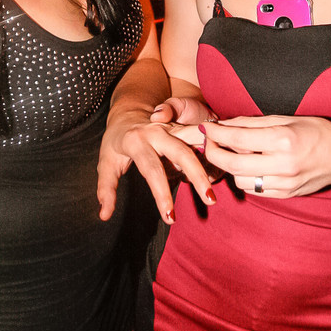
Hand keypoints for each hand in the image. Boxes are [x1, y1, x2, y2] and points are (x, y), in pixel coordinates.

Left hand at [97, 111, 215, 225]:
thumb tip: (104, 216)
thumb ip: (106, 189)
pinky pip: (203, 139)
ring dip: (212, 159)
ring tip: (225, 180)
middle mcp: (158, 132)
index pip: (152, 170)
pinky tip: (227, 169)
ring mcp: (174, 129)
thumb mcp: (106, 163)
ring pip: (198, 140)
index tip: (170, 217)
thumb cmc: (116, 142)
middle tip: (210, 200)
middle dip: (197, 175)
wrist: (129, 113)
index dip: (161, 195)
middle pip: (182, 152)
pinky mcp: (184, 130)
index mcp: (137, 141)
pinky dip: (216, 152)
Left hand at [200, 114, 330, 197]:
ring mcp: (284, 183)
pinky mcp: (285, 195)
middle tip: (208, 143)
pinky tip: (249, 165)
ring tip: (232, 152)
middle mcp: (283, 164)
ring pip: (240, 180)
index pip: (238, 138)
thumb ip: (253, 123)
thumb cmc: (317, 132)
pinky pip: (254, 189)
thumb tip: (224, 124)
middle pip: (233, 164)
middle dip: (213, 153)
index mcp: (283, 140)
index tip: (206, 128)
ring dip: (230, 167)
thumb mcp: (286, 118)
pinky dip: (245, 177)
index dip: (216, 133)